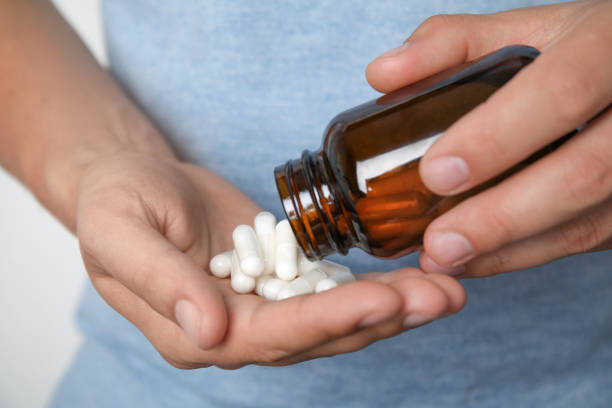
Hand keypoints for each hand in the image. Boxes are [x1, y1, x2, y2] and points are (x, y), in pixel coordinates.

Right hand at [76, 152, 464, 368]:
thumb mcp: (120, 233)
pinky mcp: (281, 281)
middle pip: (317, 334)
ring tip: (445, 290)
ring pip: (334, 317)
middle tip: (441, 296)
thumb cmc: (118, 202)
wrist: (132, 182)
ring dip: (391, 306)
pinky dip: (373, 286)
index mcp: (193, 331)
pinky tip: (414, 277)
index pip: (269, 336)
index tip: (380, 302)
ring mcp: (262, 308)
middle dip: (380, 317)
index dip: (325, 322)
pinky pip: (332, 290)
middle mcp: (235, 331)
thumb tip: (209, 332)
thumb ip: (160, 282)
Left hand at [366, 0, 611, 276]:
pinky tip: (477, 260)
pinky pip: (587, 239)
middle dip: (501, 216)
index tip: (436, 174)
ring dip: (510, 250)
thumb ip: (451, 44)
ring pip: (588, 221)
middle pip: (582, 173)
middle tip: (436, 243)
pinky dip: (527, 255)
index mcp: (608, 47)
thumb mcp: (524, 29)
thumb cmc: (577, 51)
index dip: (497, 138)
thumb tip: (381, 74)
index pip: (560, 93)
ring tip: (444, 260)